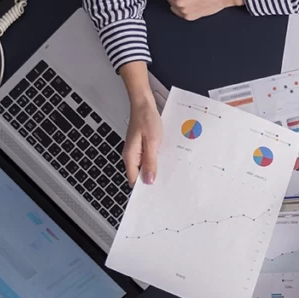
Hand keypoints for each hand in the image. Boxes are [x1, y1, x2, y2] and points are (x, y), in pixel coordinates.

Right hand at [119, 62, 161, 185]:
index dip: (144, 188)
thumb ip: (150, 162)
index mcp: (130, 156)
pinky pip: (148, 158)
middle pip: (139, 174)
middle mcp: (131, 155)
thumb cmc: (146, 118)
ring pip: (145, 166)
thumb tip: (149, 180)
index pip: (134, 180)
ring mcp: (136, 151)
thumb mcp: (152, 142)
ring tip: (167, 173)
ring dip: (155, 169)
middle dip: (151, 180)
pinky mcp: (141, 146)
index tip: (155, 193)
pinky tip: (165, 159)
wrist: (144, 103)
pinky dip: (156, 160)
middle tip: (166, 184)